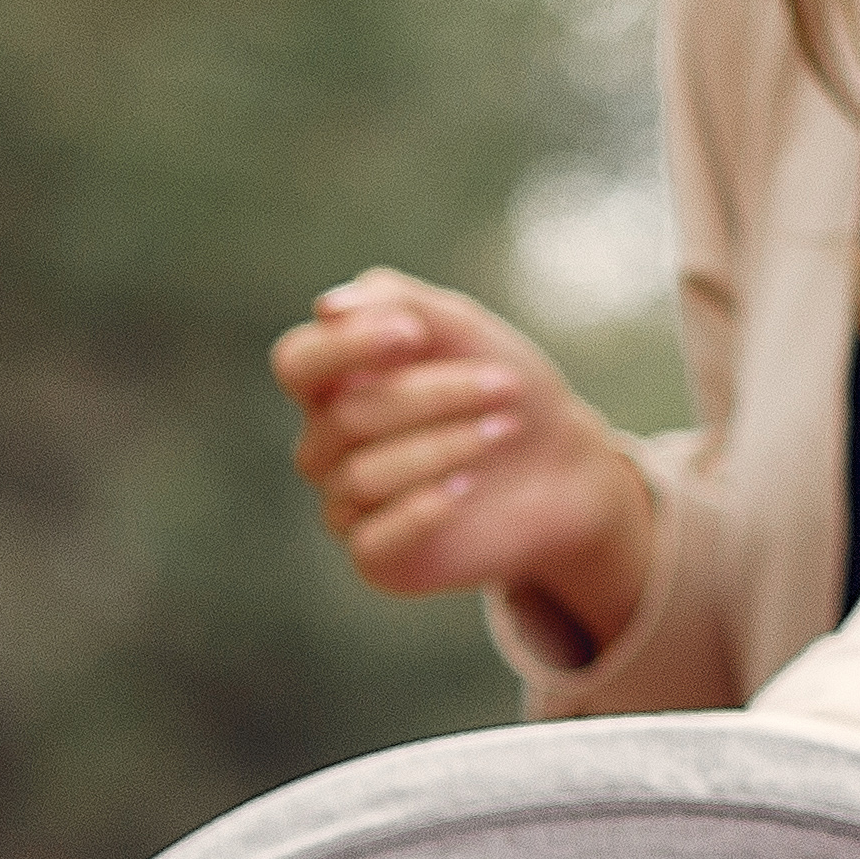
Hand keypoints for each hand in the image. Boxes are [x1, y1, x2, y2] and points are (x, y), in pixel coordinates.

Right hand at [271, 271, 654, 653]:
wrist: (562, 468)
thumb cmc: (503, 390)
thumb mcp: (462, 329)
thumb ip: (398, 302)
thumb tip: (327, 307)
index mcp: (334, 385)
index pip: (297, 363)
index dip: (345, 346)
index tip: (414, 332)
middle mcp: (326, 446)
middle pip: (346, 417)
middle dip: (434, 394)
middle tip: (505, 386)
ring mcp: (345, 503)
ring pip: (363, 476)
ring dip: (445, 446)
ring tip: (504, 431)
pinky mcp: (375, 556)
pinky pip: (374, 538)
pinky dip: (422, 511)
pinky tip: (466, 491)